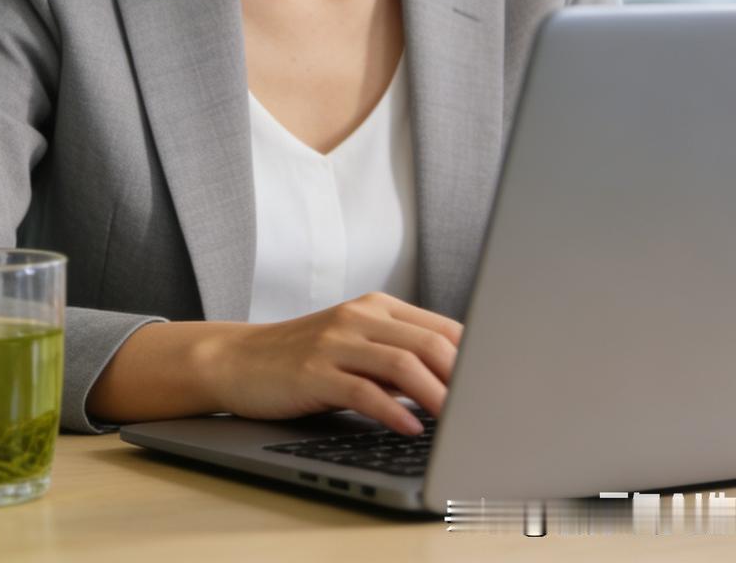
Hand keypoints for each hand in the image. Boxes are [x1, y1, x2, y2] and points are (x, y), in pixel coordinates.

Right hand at [208, 291, 461, 434]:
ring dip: (436, 396)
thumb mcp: (354, 346)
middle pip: (428, 342)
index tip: (498, 387)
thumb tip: (457, 385)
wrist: (237, 359)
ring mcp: (334, 341)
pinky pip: (363, 390)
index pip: (441, 327)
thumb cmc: (302, 359)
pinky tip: (409, 429)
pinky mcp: (313, 371)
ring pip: (401, 362)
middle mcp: (358, 317)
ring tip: (458, 423)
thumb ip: (397, 356)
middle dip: (463, 379)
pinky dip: (392, 412)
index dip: (476, 358)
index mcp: (375, 307)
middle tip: (485, 410)